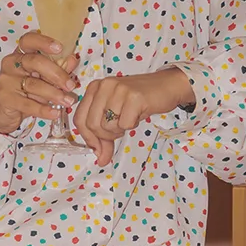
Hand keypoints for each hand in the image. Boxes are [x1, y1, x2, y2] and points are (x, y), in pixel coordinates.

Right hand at [0, 32, 79, 133]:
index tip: (60, 48)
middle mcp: (11, 64)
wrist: (4, 111)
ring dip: (54, 94)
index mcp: (20, 54)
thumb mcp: (42, 78)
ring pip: (33, 85)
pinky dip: (43, 109)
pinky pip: (28, 104)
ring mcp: (7, 81)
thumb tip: (73, 59)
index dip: (44, 42)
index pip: (28, 41)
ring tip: (68, 101)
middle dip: (56, 73)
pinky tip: (55, 113)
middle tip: (70, 85)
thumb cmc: (25, 90)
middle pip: (35, 62)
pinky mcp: (5, 98)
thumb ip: (58, 68)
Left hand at [72, 67, 194, 166]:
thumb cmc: (139, 101)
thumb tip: (101, 160)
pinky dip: (132, 125)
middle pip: (92, 125)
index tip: (98, 148)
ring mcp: (118, 90)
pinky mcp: (134, 97)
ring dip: (119, 130)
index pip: (79, 119)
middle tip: (119, 131)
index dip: (88, 138)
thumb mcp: (116, 115)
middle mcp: (104, 86)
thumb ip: (105, 136)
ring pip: (107, 126)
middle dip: (105, 137)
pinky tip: (137, 115)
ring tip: (129, 119)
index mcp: (95, 88)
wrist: (166, 86)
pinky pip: (124, 124)